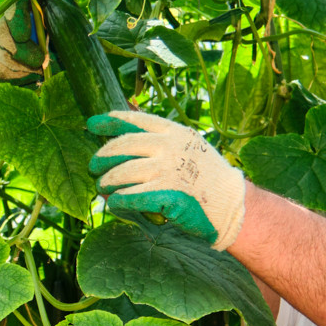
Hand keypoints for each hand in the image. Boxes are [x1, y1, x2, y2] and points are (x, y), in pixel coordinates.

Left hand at [86, 111, 246, 248]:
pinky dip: (119, 201)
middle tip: (93, 166)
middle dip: (102, 156)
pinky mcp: (168, 195)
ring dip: (107, 182)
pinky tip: (115, 204)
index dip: (111, 122)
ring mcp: (169, 170)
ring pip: (122, 173)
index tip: (92, 124)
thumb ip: (161, 140)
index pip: (136, 121)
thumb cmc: (206, 177)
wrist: (233, 204)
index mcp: (174, 132)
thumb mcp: (188, 147)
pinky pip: (131, 196)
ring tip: (103, 187)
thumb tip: (123, 138)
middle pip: (122, 146)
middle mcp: (170, 147)